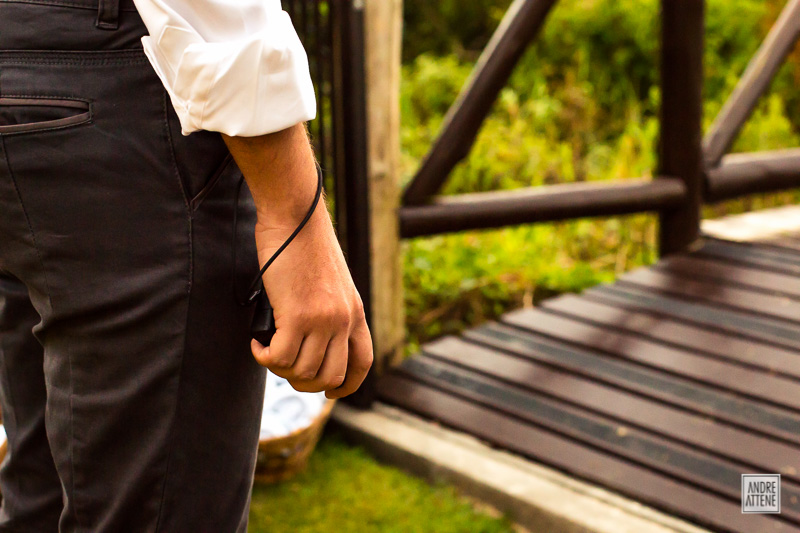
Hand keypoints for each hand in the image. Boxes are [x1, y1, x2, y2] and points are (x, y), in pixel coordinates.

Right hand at [250, 199, 373, 398]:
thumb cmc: (305, 244)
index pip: (363, 363)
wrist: (296, 216)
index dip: (346, 385)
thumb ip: (330, 309)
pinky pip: (279, 358)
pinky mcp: (298, 316)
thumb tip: (310, 338)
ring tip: (267, 348)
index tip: (330, 392)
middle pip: (330, 377)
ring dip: (280, 369)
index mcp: (356, 313)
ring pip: (302, 372)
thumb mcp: (331, 281)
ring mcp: (323, 320)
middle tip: (284, 367)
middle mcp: (344, 320)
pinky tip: (256, 343)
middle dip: (305, 383)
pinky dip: (263, 356)